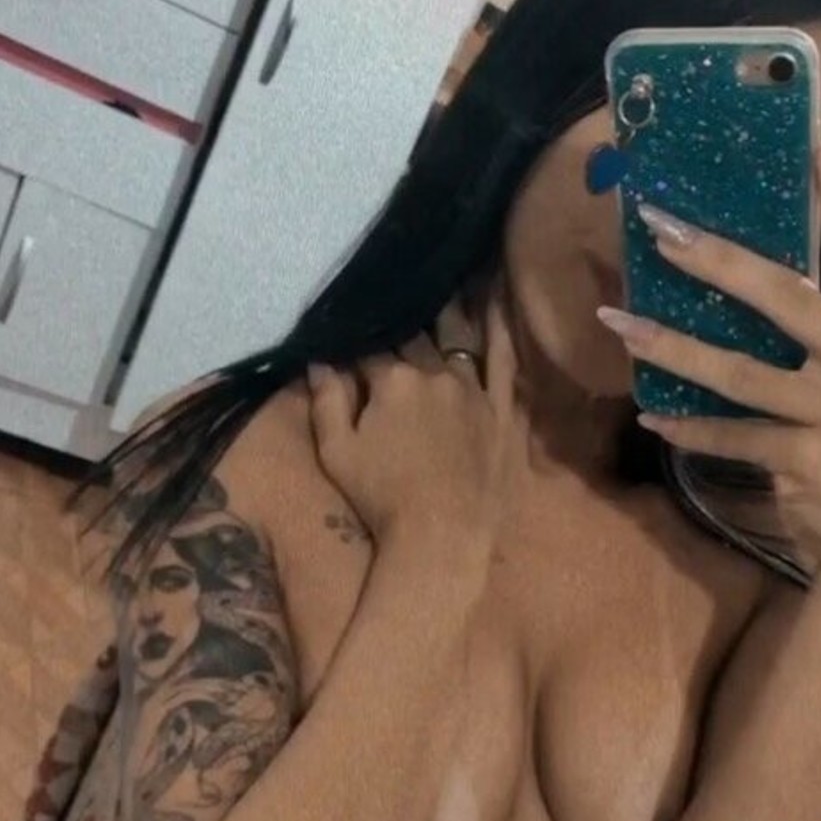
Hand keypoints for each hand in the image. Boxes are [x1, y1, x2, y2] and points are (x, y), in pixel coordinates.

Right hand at [305, 292, 520, 554]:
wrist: (441, 537)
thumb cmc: (382, 500)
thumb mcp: (337, 454)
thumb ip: (326, 402)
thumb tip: (317, 360)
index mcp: (391, 380)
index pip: (369, 347)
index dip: (356, 342)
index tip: (349, 338)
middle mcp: (434, 373)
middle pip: (414, 337)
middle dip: (400, 323)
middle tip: (395, 302)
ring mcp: (472, 389)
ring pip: (457, 338)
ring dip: (446, 311)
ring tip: (441, 283)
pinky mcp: (500, 410)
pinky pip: (504, 361)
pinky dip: (499, 330)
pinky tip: (496, 301)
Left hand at [599, 109, 820, 589]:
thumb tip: (777, 279)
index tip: (817, 126)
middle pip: (786, 296)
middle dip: (717, 259)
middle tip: (661, 229)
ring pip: (740, 369)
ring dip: (672, 346)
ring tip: (617, 323)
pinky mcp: (807, 460)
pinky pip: (730, 432)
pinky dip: (689, 425)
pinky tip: (653, 411)